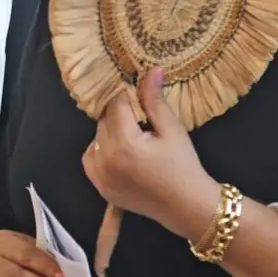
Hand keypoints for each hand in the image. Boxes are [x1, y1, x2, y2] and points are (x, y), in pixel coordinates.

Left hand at [84, 68, 221, 240]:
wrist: (187, 206)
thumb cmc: (184, 166)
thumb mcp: (172, 129)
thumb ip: (154, 100)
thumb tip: (151, 70)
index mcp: (124, 144)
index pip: (116, 105)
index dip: (128, 96)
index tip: (139, 96)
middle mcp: (106, 159)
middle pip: (104, 120)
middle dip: (120, 115)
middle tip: (142, 121)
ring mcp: (100, 176)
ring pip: (96, 137)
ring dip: (110, 132)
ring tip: (135, 138)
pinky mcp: (100, 187)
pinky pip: (90, 157)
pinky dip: (100, 150)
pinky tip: (121, 151)